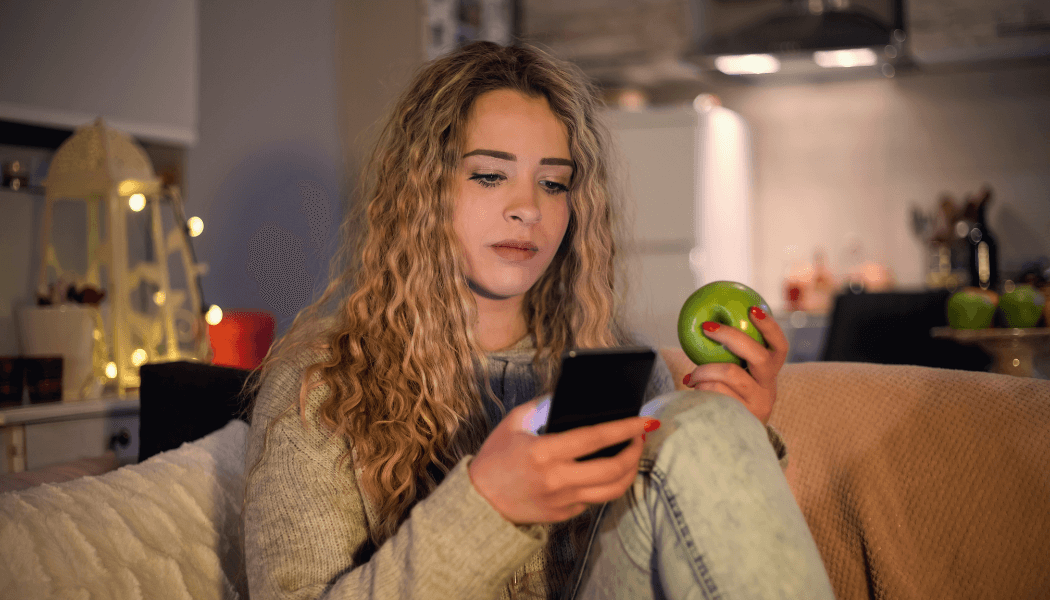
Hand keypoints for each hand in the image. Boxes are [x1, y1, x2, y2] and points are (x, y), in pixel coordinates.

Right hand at [468, 398, 656, 525]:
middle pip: (613, 469)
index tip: (646, 420)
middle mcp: (558, 479)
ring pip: (613, 490)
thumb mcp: (513, 423)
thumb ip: (542, 405)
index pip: (596, 438)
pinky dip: (608, 483)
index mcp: (544, 452)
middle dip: (636, 450)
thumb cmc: (495, 458)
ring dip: (630, 470)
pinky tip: (609, 469)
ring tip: (632, 453)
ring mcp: (563, 501)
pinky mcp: (565, 515)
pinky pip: (596, 499)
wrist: (479, 502)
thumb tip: (571, 394)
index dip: (626, 428)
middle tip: (641, 436)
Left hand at [682, 306, 787, 424]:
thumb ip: (730, 359)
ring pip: (731, 374)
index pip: (780, 347)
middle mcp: (769, 389)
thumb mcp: (739, 381)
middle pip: (759, 357)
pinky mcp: (742, 418)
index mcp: (770, 374)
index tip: (752, 309)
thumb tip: (702, 327)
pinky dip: (701, 388)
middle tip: (708, 328)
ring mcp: (757, 405)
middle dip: (731, 337)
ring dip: (704, 370)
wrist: (738, 443)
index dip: (770, 327)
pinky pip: (717, 394)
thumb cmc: (731, 402)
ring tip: (691, 375)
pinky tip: (692, 390)